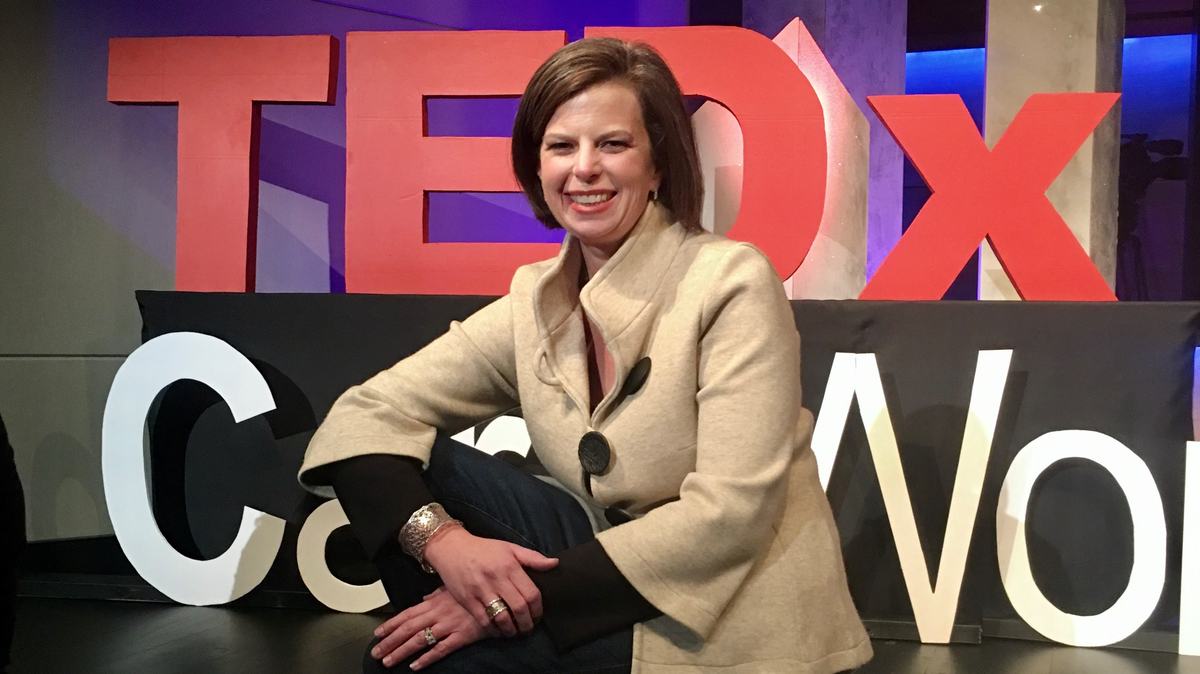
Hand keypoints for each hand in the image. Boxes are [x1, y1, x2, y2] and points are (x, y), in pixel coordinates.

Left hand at [371, 587, 493, 669]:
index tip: (377, 634)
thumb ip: (436, 595)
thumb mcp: (453, 589)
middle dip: (390, 641)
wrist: (499, 597)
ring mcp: (449, 625)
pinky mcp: (462, 636)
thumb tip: (422, 601)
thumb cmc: (476, 592)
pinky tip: (415, 666)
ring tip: (388, 661)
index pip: (407, 614)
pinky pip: (441, 649)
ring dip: (402, 651)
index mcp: (435, 602)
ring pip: (420, 640)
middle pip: (409, 628)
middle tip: (376, 653)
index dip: (391, 624)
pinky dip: (427, 658)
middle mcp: (438, 613)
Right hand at [422, 526, 557, 636]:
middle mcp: (496, 578)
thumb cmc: (483, 549)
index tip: (538, 615)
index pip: (531, 593)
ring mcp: (480, 590)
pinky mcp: (467, 600)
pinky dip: (494, 629)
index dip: (538, 609)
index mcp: (509, 566)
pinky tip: (499, 629)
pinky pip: (484, 620)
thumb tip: (555, 564)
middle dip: (527, 623)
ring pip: (502, 617)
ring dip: (512, 629)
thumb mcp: (510, 547)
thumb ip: (533, 558)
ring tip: (515, 631)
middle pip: (519, 608)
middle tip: (529, 628)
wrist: (451, 548)